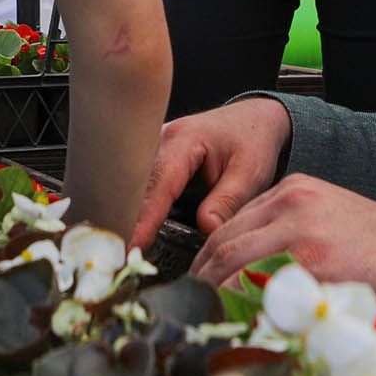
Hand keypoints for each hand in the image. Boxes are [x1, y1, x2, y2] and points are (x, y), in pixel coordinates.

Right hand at [130, 97, 291, 247]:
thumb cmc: (252, 142)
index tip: (133, 246)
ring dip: (129, 215)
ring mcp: (152, 147)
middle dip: (128, 219)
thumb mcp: (250, 173)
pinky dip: (137, 209)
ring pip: (132, 185)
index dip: (145, 218)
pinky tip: (135, 232)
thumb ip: (227, 202)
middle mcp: (160, 140)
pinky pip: (139, 185)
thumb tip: (206, 230)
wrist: (252, 119)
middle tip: (123, 256)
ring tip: (124, 249)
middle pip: (135, 185)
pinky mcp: (152, 158)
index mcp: (184, 140)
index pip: (159, 185)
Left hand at [188, 172, 375, 318]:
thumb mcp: (330, 222)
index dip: (207, 260)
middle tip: (191, 311)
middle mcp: (289, 202)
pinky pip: (258, 285)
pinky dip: (239, 307)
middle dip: (200, 279)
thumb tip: (251, 278)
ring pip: (230, 262)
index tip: (198, 287)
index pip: (231, 225)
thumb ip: (290, 236)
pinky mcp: (312, 259)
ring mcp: (299, 229)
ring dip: (210, 295)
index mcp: (292, 190)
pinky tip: (232, 327)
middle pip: (221, 242)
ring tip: (203, 323)